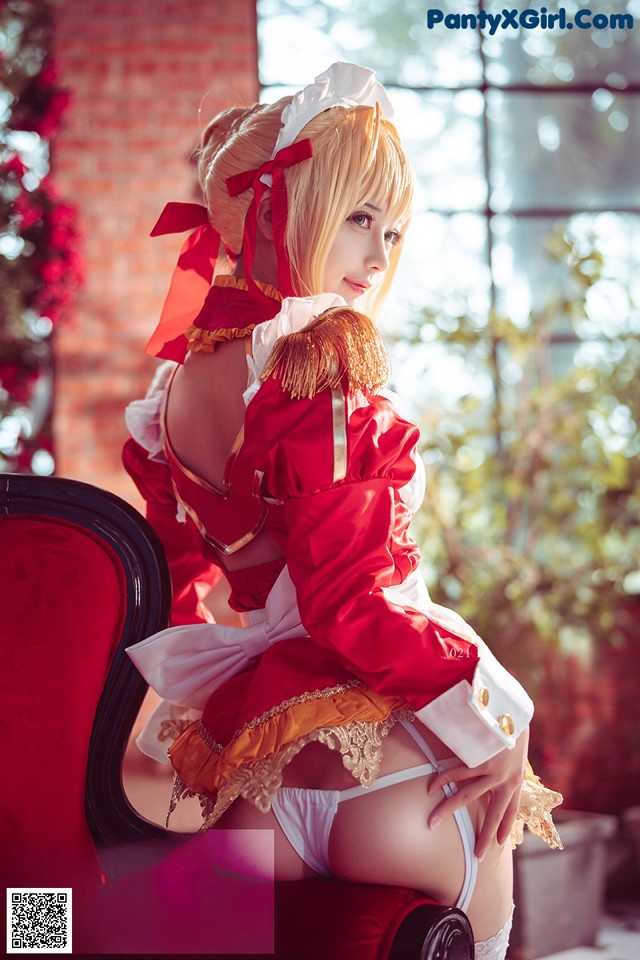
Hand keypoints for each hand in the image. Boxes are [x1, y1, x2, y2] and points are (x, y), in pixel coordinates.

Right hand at [427, 726, 528, 860]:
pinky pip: (456, 773)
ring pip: (466, 797)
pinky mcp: (479, 761)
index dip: (505, 826)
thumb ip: (508, 764)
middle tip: (476, 857)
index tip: (498, 843)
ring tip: (432, 821)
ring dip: (446, 809)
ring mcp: (492, 772)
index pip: (512, 810)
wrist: (512, 710)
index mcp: (517, 780)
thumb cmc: (512, 727)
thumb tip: (496, 767)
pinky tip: (431, 787)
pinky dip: (442, 780)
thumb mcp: (516, 751)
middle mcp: (506, 780)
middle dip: (482, 837)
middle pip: (492, 815)